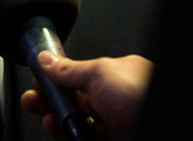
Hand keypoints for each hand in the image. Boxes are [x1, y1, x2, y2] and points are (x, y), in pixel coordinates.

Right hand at [20, 52, 151, 140]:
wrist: (161, 126)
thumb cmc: (142, 95)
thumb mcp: (100, 73)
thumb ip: (71, 69)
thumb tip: (46, 60)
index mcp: (114, 76)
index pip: (77, 76)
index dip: (54, 80)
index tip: (36, 84)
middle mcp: (113, 100)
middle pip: (74, 101)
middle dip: (50, 102)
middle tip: (32, 102)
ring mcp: (112, 125)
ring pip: (76, 124)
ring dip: (57, 122)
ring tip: (48, 121)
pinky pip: (83, 140)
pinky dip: (69, 137)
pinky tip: (62, 134)